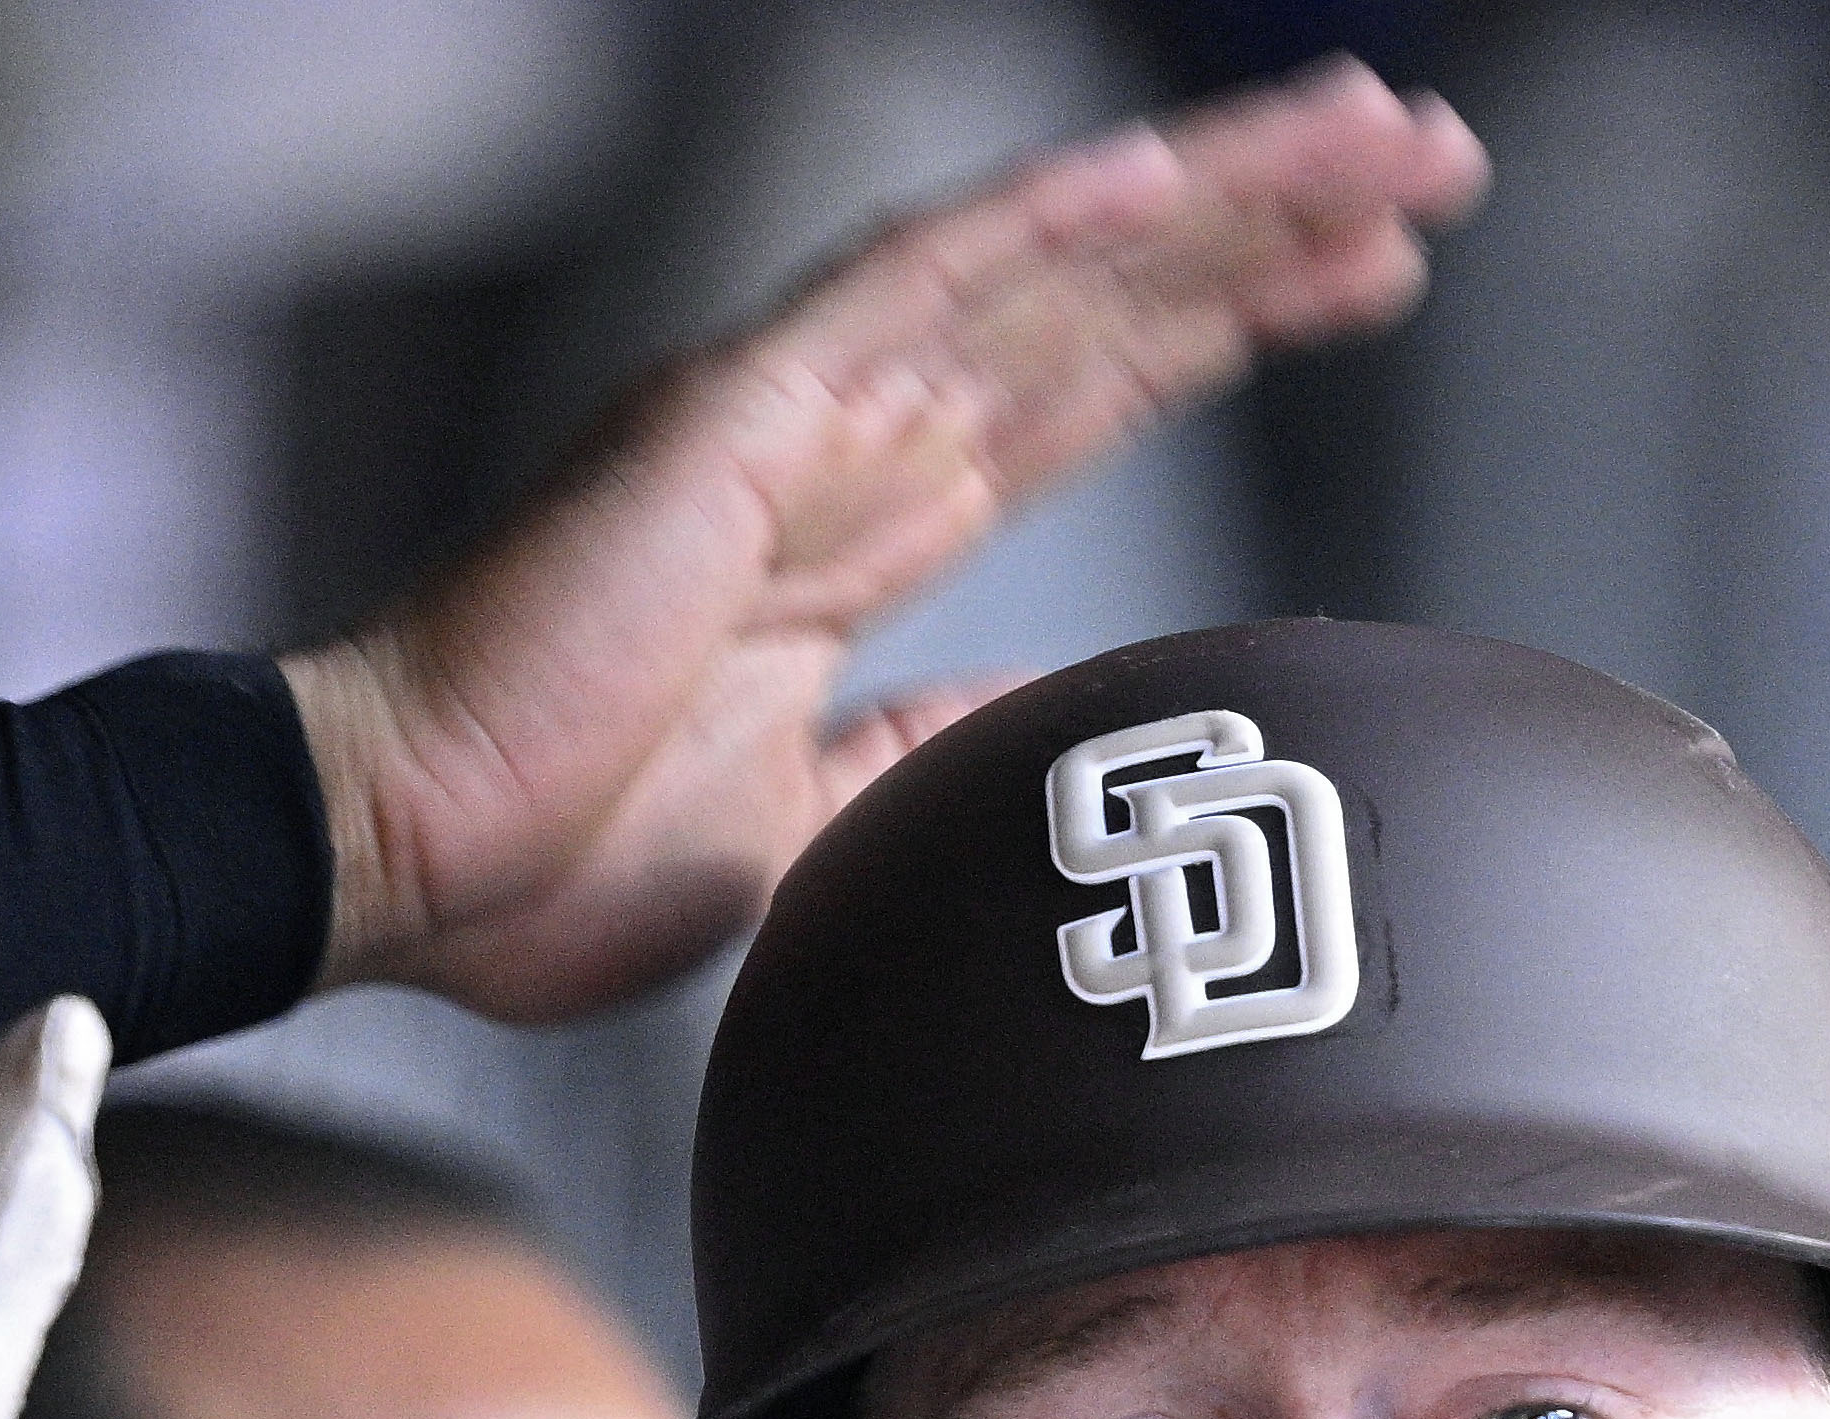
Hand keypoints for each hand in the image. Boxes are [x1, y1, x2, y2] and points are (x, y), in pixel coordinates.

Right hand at [281, 57, 1485, 1025]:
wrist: (399, 868)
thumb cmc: (548, 861)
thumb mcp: (806, 821)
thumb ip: (920, 748)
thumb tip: (1038, 724)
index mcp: (861, 526)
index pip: (1089, 388)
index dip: (1229, 317)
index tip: (1371, 276)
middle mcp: (845, 435)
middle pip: (1105, 300)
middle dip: (1274, 228)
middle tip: (1429, 161)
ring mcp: (794, 412)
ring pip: (1046, 264)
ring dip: (1216, 196)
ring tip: (1375, 139)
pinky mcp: (732, 419)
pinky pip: (903, 289)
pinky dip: (1035, 225)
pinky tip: (1160, 176)